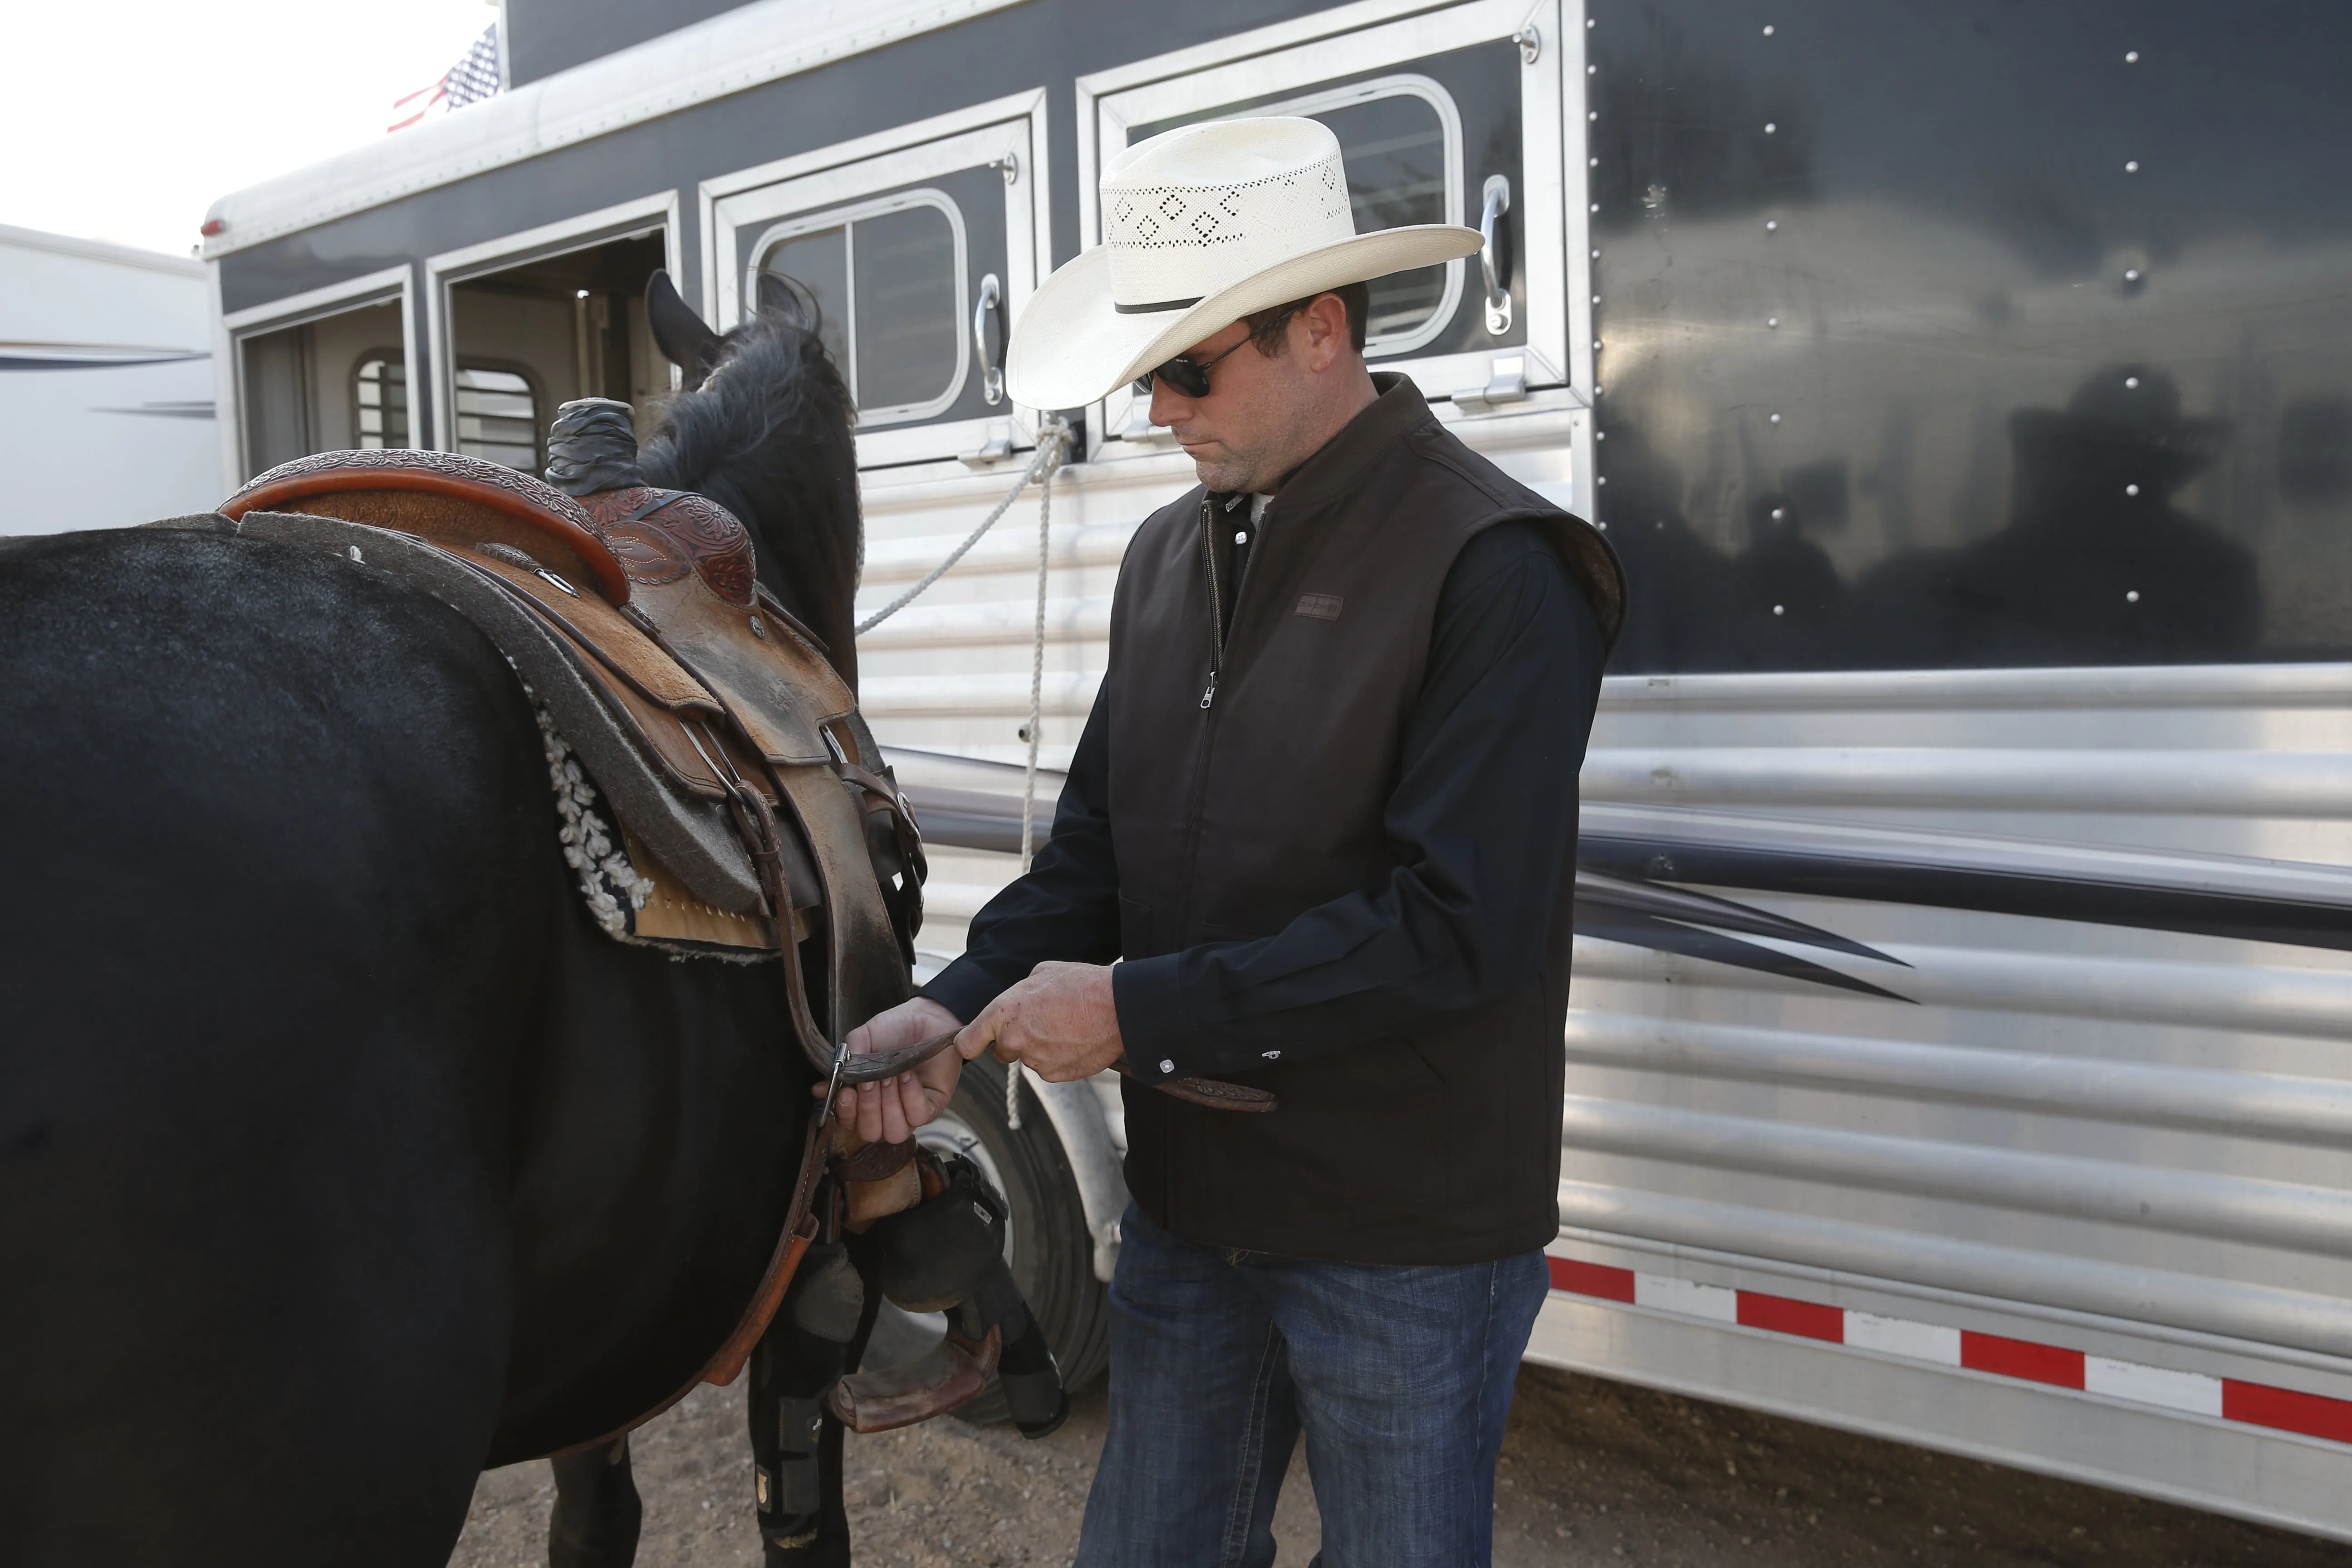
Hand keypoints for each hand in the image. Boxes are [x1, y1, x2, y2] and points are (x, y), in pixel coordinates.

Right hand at [827, 995, 963, 1144]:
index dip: (846, 1112)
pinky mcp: (932, 1108)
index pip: (849, 1122)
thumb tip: (822, 1089)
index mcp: (863, 1098)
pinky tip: (909, 1076)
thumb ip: (843, 1063)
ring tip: (892, 1076)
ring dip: (890, 1104)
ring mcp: (908, 1112)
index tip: (846, 1093)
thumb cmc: (892, 1029)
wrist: (926, 1017)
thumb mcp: (861, 1040)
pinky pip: (918, 1117)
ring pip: (894, 1132)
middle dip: (868, 1108)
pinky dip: (911, 1096)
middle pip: (870, 1133)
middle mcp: (885, 1111)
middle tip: (871, 1081)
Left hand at [957, 961, 1123, 1081]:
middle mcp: (1014, 1040)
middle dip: (1016, 1041)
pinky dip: (1059, 1058)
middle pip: (1002, 1052)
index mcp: (1003, 1012)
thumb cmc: (1082, 986)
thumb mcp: (1043, 973)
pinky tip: (1075, 1040)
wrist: (1118, 1009)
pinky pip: (1050, 1068)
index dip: (971, 1042)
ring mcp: (1035, 1061)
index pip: (967, 1042)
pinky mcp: (1055, 1075)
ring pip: (1030, 1058)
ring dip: (1041, 1047)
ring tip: (1066, 1027)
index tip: (976, 1042)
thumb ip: (1021, 992)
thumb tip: (1019, 1001)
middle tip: (1042, 1023)